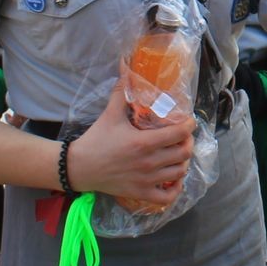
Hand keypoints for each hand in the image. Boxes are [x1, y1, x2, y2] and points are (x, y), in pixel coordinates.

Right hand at [65, 82, 193, 205]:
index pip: (180, 133)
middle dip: (188, 143)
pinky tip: (173, 179)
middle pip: (185, 153)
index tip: (188, 121)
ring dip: (183, 162)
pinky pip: (168, 197)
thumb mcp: (110, 114)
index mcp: (144, 142)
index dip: (189, 125)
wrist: (77, 167)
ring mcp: (146, 180)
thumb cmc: (96, 139)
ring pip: (180, 172)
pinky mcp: (141, 193)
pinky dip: (176, 189)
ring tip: (178, 154)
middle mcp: (149, 162)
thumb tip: (125, 68)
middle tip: (183, 137)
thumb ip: (121, 92)